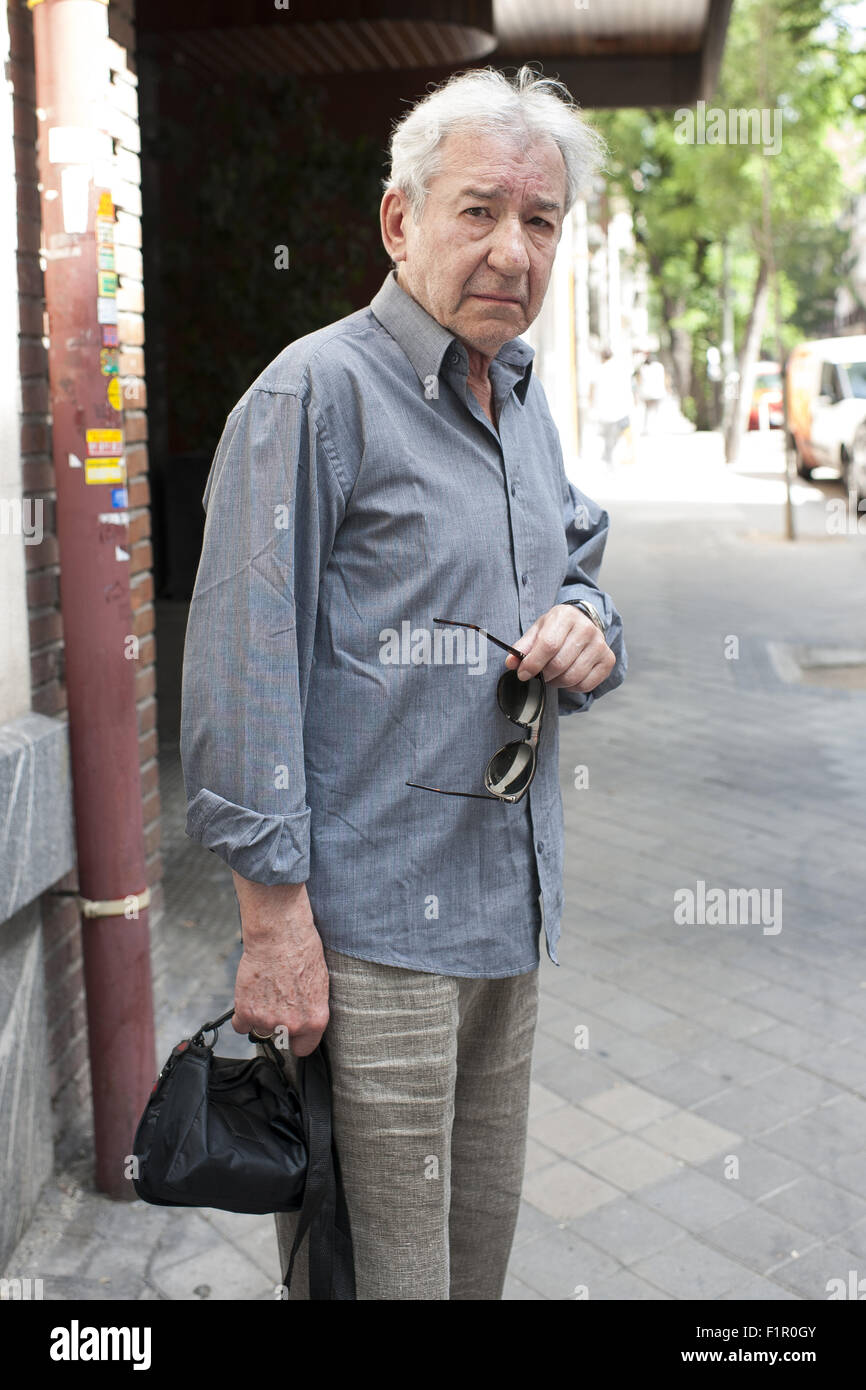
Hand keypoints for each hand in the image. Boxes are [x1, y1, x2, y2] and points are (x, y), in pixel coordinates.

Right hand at [230, 874, 329, 1056]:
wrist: (279, 935)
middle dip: (277, 1023)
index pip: (304, 1049)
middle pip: (279, 1037)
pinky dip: (242, 1013)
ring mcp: (267, 1020)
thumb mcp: (320, 985)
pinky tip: (250, 995)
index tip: (292, 1032)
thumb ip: (310, 1010)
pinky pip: (240, 1024)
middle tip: (277, 999)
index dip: (297, 1039)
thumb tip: (302, 1022)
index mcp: (315, 1020)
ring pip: (259, 1028)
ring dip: (259, 1015)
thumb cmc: (303, 952)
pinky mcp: (246, 1011)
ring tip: (265, 989)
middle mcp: (292, 1025)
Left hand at [504, 603, 614, 692]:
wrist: (582, 624)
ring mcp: (600, 644)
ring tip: (552, 676)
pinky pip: (586, 684)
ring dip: (557, 682)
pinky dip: (572, 687)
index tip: (523, 674)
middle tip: (539, 675)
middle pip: (560, 663)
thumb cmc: (557, 629)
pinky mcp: (608, 659)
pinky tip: (567, 678)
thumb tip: (511, 663)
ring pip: (573, 676)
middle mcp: (587, 628)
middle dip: (544, 675)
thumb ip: (523, 647)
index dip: (533, 663)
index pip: (548, 645)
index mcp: (566, 616)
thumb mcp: (537, 631)